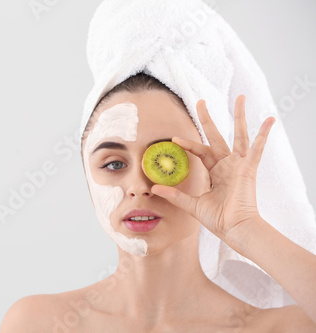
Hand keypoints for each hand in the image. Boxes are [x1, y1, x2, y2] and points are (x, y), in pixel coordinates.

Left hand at [151, 95, 275, 242]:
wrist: (234, 229)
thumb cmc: (218, 219)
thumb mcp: (192, 204)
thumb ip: (175, 195)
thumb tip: (154, 188)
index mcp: (215, 171)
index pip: (200, 151)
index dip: (188, 144)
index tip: (174, 139)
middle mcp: (227, 165)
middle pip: (216, 136)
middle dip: (207, 119)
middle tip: (200, 101)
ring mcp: (239, 165)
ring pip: (239, 135)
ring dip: (239, 116)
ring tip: (240, 97)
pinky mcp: (249, 169)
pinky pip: (257, 149)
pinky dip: (264, 134)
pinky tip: (270, 119)